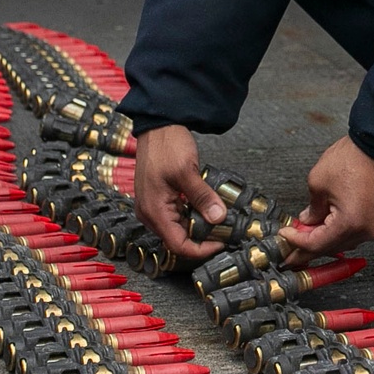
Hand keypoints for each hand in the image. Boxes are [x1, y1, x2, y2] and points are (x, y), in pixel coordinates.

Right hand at [133, 124, 227, 260]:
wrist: (158, 125)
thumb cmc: (165, 144)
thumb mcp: (187, 171)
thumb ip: (203, 197)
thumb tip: (218, 218)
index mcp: (154, 210)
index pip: (178, 245)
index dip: (201, 249)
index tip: (220, 243)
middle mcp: (150, 212)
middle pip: (177, 239)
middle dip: (202, 237)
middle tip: (223, 230)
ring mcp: (153, 205)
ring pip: (178, 227)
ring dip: (198, 225)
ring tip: (217, 217)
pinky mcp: (159, 198)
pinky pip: (177, 215)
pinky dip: (192, 214)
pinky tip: (206, 206)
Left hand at [278, 136, 373, 260]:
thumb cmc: (354, 158)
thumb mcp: (318, 182)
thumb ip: (311, 208)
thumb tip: (309, 220)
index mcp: (350, 223)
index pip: (317, 244)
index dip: (297, 242)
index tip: (286, 237)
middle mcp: (367, 230)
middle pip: (331, 247)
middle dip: (309, 247)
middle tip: (292, 249)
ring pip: (345, 242)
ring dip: (326, 239)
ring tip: (308, 234)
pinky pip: (357, 232)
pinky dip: (341, 231)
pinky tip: (328, 226)